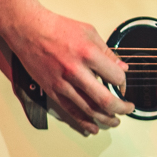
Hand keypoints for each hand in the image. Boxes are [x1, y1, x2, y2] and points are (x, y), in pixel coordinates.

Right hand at [5, 6, 130, 135]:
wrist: (29, 31)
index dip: (123, 83)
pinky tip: (92, 128)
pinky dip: (83, 122)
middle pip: (105, 99)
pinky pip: (70, 111)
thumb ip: (107, 52)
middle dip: (121, 108)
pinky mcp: (52, 91)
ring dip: (105, 119)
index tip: (123, 84)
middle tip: (128, 109)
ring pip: (88, 109)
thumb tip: (122, 68)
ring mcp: (62, 83)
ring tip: (115, 121)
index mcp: (88, 54)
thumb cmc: (58, 28)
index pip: (115, 77)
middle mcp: (75, 71)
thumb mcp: (90, 33)